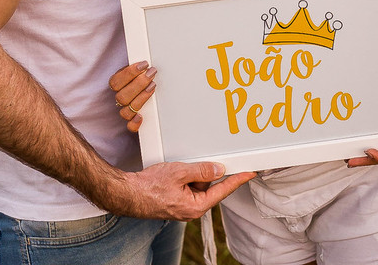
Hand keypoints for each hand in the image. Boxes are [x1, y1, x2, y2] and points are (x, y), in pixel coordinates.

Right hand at [106, 160, 254, 220]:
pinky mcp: (175, 201)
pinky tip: (171, 173)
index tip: (250, 173)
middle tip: (191, 166)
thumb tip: (219, 169)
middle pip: (209, 186)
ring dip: (190, 175)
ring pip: (197, 185)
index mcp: (196, 207)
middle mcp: (191, 209)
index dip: (237, 180)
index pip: (223, 190)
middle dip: (203, 173)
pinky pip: (186, 186)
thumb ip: (202, 171)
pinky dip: (183, 177)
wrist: (127, 194)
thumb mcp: (180, 172)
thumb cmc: (149, 187)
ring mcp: (183, 206)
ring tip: (174, 171)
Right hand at [109, 61, 156, 132]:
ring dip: (140, 98)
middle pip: (122, 96)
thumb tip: (145, 57)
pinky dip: (135, 123)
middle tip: (152, 74)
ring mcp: (127, 111)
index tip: (144, 64)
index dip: (129, 73)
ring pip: (126, 111)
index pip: (116, 82)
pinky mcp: (134, 122)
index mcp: (118, 85)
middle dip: (138, 84)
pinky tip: (141, 117)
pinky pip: (130, 127)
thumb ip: (139, 64)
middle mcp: (120, 98)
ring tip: (153, 86)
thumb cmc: (145, 76)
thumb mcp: (140, 68)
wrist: (151, 88)